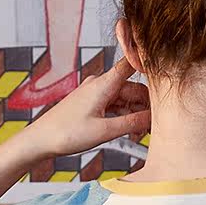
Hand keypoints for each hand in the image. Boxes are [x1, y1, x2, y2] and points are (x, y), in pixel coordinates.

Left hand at [16, 58, 150, 159]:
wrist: (40, 140)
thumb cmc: (66, 134)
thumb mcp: (104, 131)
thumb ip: (132, 122)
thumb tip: (154, 118)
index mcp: (103, 84)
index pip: (131, 64)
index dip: (149, 64)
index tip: (165, 70)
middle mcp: (100, 84)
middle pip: (133, 88)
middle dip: (146, 106)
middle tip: (154, 126)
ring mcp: (96, 93)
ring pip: (126, 98)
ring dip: (135, 114)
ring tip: (140, 134)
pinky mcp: (92, 102)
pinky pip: (115, 105)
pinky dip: (124, 116)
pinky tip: (129, 131)